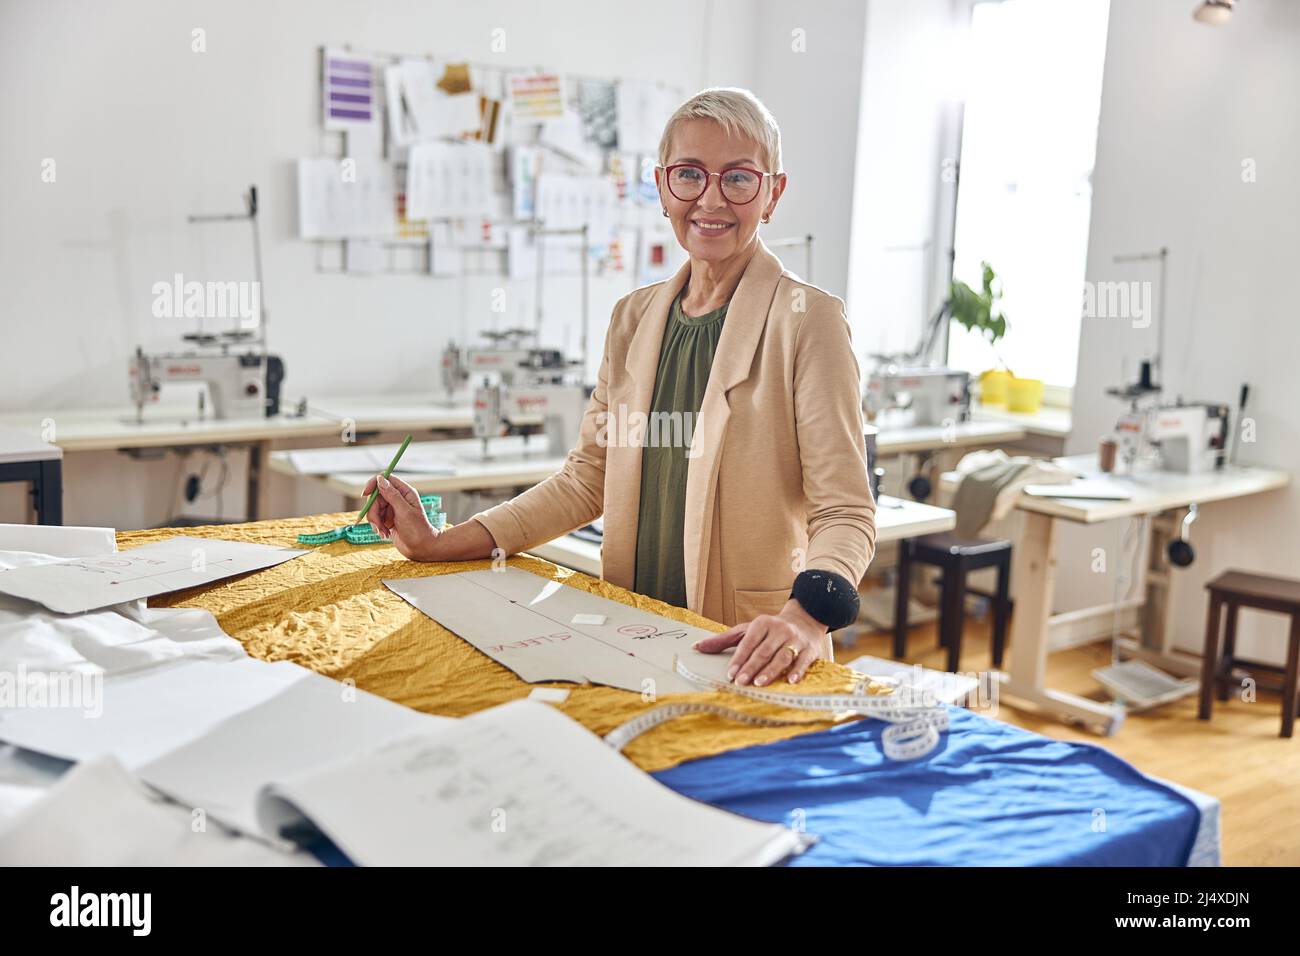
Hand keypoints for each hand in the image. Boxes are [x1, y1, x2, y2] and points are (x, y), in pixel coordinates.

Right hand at [361, 473, 440, 559]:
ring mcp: (392, 509)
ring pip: (373, 509)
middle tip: (378, 525)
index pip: (385, 479)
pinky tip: (384, 534)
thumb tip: (380, 479)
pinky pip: (375, 518)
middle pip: (375, 497)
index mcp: (405, 492)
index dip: (373, 484)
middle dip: (373, 511)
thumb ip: (392, 495)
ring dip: (375, 522)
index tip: (365, 494)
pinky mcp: (387, 519)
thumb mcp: (405, 512)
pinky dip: (377, 527)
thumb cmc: (418, 530)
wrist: (421, 548)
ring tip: (383, 532)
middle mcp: (398, 498)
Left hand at [693, 599, 828, 685]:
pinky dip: (798, 671)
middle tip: (741, 682)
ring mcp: (796, 640)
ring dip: (771, 670)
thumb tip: (696, 647)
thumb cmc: (769, 630)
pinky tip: (790, 681)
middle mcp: (780, 630)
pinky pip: (803, 661)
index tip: (730, 674)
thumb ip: (723, 640)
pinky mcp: (810, 650)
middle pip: (764, 651)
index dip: (739, 659)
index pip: (748, 642)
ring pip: (783, 656)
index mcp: (762, 624)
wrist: (804, 622)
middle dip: (752, 667)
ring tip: (759, 683)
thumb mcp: (747, 631)